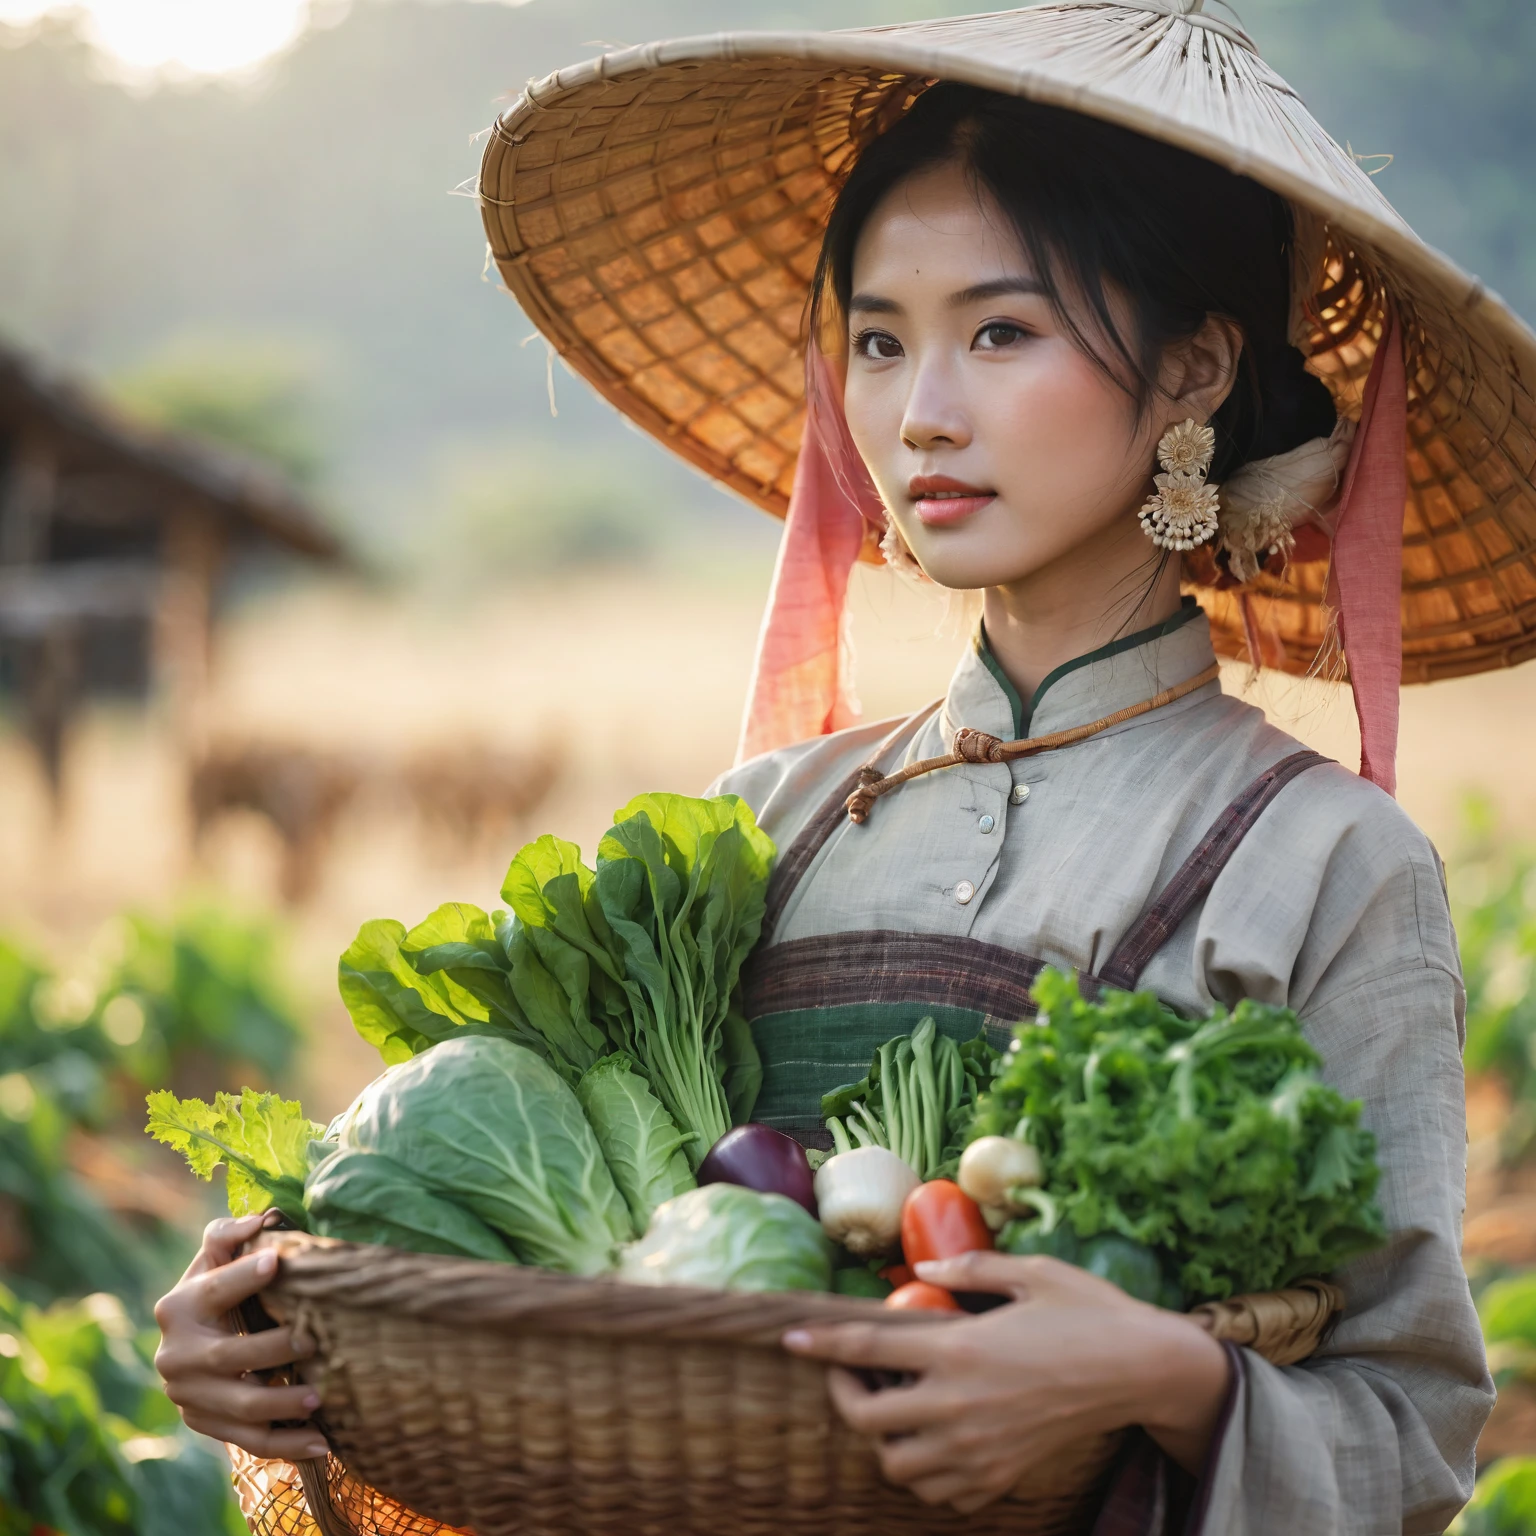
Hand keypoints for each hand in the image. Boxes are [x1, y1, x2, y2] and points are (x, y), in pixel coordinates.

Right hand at [153, 1211, 327, 1462]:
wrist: (191, 1340)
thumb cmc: (217, 1287)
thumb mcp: (214, 1258)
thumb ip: (228, 1234)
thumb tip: (259, 1221)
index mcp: (179, 1306)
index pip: (214, 1289)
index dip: (243, 1276)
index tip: (277, 1262)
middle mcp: (176, 1354)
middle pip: (228, 1355)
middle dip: (272, 1349)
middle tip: (313, 1339)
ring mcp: (188, 1395)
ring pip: (238, 1406)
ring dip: (281, 1404)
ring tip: (320, 1395)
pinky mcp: (203, 1423)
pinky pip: (246, 1440)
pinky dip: (285, 1444)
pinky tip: (321, 1441)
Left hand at [782, 1251, 1229, 1513]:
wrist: (1141, 1372)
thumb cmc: (1086, 1312)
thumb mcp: (1028, 1271)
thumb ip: (971, 1265)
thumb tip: (927, 1262)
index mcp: (960, 1347)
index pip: (868, 1348)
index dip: (823, 1343)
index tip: (791, 1338)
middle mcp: (961, 1404)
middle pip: (869, 1420)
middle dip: (845, 1396)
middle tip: (851, 1373)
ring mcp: (981, 1447)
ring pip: (898, 1467)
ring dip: (883, 1440)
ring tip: (892, 1408)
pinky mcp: (1002, 1475)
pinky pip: (941, 1493)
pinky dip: (924, 1473)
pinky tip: (932, 1440)